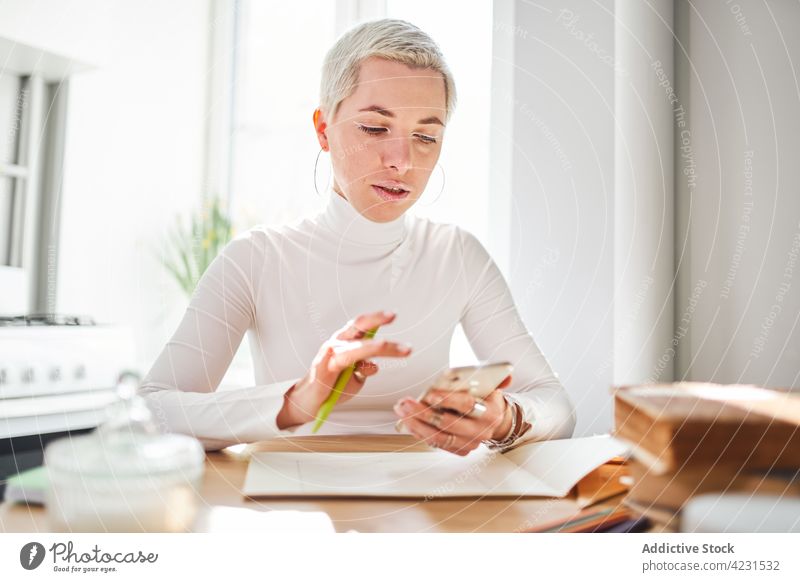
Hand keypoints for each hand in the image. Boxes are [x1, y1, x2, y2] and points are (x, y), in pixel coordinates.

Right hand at [277, 311, 411, 428]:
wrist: (311, 400)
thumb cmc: (332, 386)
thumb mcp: (355, 377)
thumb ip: (365, 368)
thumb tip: (374, 365)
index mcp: (346, 341)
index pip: (362, 324)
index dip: (376, 318)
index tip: (392, 314)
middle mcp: (338, 342)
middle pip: (359, 326)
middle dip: (376, 320)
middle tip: (392, 315)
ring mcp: (331, 353)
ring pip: (358, 346)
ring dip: (378, 347)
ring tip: (392, 346)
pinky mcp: (326, 366)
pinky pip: (347, 362)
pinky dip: (361, 365)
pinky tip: (371, 367)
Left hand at [392, 375, 512, 455]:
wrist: (496, 421)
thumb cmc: (487, 399)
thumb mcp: (493, 386)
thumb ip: (498, 378)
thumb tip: (506, 373)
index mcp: (490, 412)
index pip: (467, 405)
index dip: (447, 399)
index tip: (429, 394)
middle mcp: (480, 430)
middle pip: (449, 423)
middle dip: (424, 413)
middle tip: (405, 403)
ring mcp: (470, 443)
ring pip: (439, 437)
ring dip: (416, 425)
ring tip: (402, 411)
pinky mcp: (460, 450)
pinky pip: (436, 444)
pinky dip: (420, 433)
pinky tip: (407, 422)